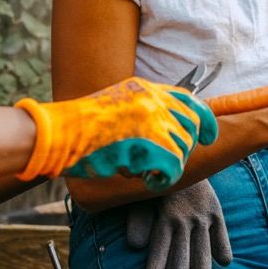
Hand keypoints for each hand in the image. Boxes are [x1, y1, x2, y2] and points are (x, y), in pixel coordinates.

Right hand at [14, 77, 217, 190]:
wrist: (60, 134)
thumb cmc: (81, 128)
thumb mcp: (117, 104)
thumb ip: (144, 111)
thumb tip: (171, 131)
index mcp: (145, 88)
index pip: (189, 99)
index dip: (204, 120)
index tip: (208, 137)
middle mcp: (153, 101)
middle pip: (190, 127)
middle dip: (182, 149)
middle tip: (163, 162)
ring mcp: (153, 121)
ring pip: (182, 149)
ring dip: (168, 165)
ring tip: (143, 169)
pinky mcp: (150, 145)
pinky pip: (173, 167)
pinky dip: (162, 179)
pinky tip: (147, 180)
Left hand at [126, 180, 231, 268]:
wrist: (184, 159)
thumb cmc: (158, 184)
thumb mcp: (144, 197)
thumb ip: (140, 220)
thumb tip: (135, 245)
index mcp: (164, 214)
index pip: (159, 246)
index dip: (156, 265)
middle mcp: (184, 217)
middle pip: (182, 252)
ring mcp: (202, 215)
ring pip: (203, 247)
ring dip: (201, 265)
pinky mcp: (216, 211)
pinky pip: (222, 234)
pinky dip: (223, 248)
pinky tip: (222, 261)